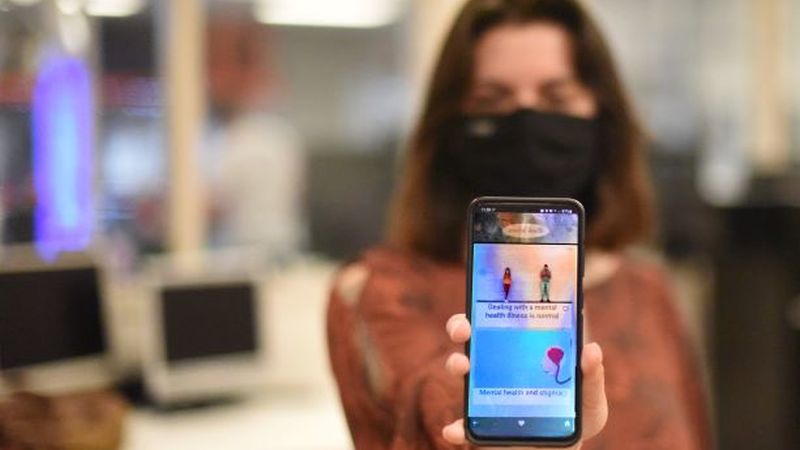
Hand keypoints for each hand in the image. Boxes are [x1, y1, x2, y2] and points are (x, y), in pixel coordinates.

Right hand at [442, 314, 607, 448]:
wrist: (564, 449)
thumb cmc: (575, 416)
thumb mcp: (589, 396)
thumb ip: (591, 375)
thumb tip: (592, 348)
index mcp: (519, 351)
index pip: (498, 320)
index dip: (485, 305)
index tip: (483, 297)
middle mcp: (495, 367)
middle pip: (470, 338)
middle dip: (460, 326)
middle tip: (465, 328)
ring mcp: (484, 393)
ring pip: (460, 371)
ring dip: (455, 363)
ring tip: (462, 366)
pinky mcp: (480, 425)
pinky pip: (462, 426)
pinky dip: (455, 427)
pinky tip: (454, 429)